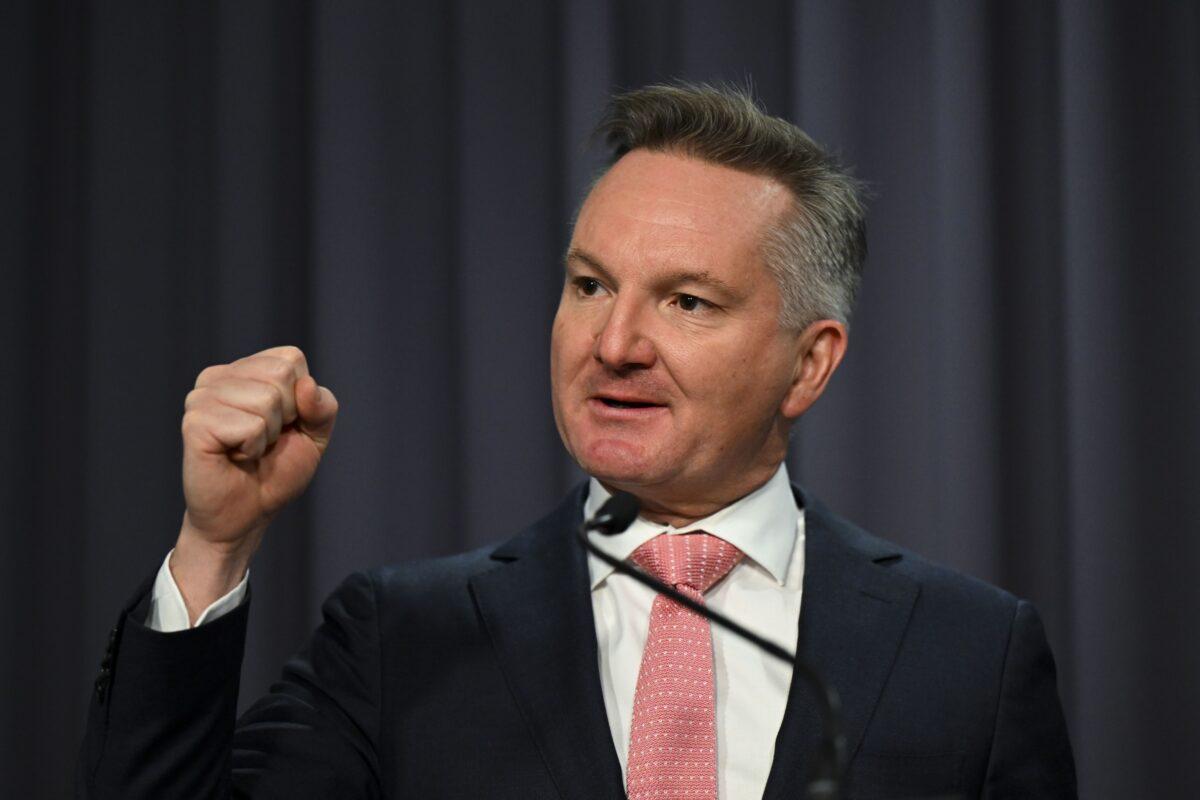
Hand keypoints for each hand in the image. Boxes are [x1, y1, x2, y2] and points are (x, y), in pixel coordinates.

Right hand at [172, 346, 337, 620]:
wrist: (246, 516)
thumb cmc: (276, 472)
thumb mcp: (314, 435)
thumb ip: (322, 406)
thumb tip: (306, 384)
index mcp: (243, 370)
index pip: (291, 359)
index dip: (300, 399)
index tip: (283, 426)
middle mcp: (217, 377)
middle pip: (281, 376)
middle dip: (286, 417)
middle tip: (264, 441)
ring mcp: (201, 398)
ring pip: (267, 400)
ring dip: (267, 436)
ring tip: (247, 450)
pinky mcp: (195, 423)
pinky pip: (250, 426)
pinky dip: (252, 449)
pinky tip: (234, 457)